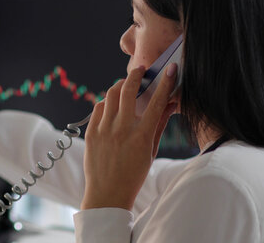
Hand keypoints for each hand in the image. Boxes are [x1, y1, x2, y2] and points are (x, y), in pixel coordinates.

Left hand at [81, 64, 178, 210]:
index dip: (166, 82)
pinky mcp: (91, 132)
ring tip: (126, 84)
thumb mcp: (151, 151)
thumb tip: (170, 103)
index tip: (171, 69)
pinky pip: (99, 107)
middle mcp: (122, 129)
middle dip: (136, 74)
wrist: (107, 194)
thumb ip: (159, 125)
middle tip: (141, 70)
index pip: (157, 101)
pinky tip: (112, 103)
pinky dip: (107, 101)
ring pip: (111, 94)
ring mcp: (104, 130)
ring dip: (120, 85)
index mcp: (142, 135)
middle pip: (128, 90)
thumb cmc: (133, 175)